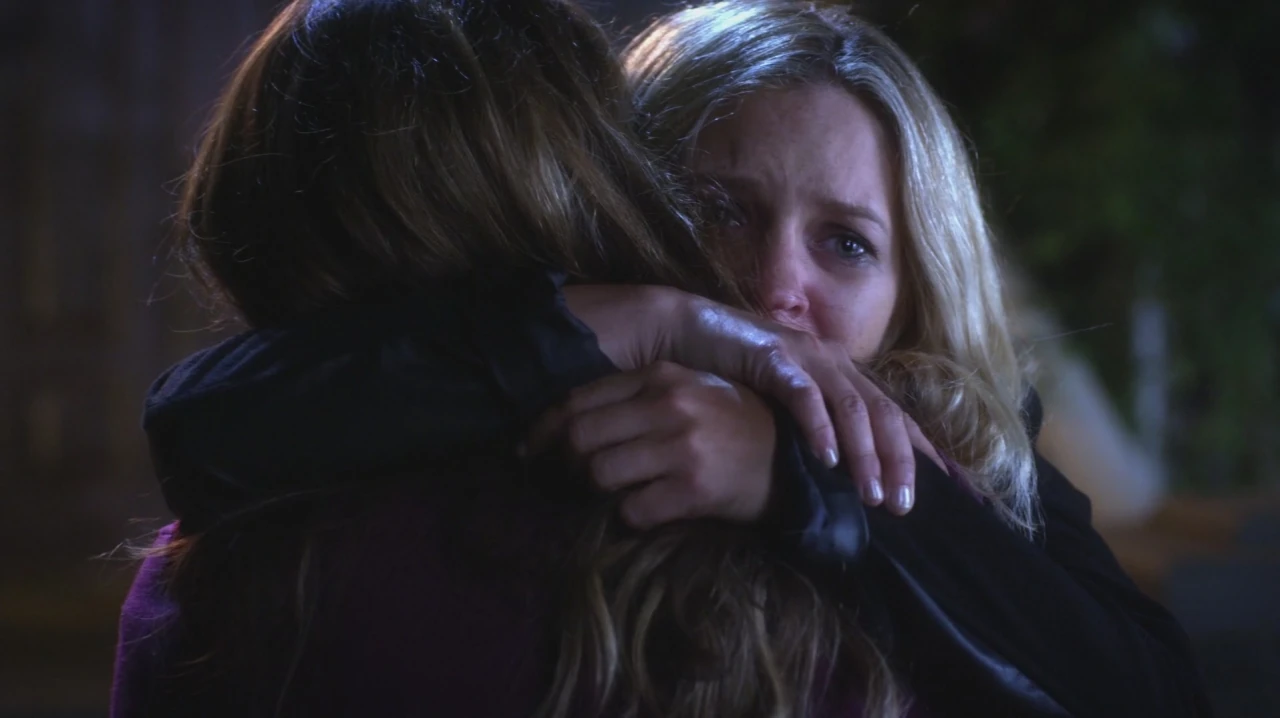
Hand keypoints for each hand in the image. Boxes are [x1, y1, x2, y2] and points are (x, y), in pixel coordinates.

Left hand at [525, 362, 774, 527]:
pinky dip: (628, 517)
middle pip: (580, 438)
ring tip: (607, 496)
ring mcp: (681, 444)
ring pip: (598, 473)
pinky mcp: (694, 487)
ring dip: (593, 493)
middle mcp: (668, 403)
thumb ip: (637, 399)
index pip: (578, 400)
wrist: (798, 461)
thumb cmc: (735, 427)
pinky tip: (642, 512)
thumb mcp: (689, 392)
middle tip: (566, 481)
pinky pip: (632, 510)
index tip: (530, 451)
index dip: (544, 430)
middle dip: (563, 466)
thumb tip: (570, 425)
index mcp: (660, 375)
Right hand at [563, 285, 943, 513]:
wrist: (681, 330)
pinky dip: (819, 426)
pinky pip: (803, 394)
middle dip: (898, 461)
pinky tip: (827, 458)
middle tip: (902, 506)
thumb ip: (812, 423)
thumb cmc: (731, 373)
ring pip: (851, 407)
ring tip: (870, 494)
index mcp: (840, 371)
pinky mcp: (771, 357)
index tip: (936, 490)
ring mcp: (803, 355)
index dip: (915, 450)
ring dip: (865, 453)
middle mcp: (831, 360)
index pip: (891, 412)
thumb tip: (840, 471)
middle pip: (883, 412)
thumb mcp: (781, 401)